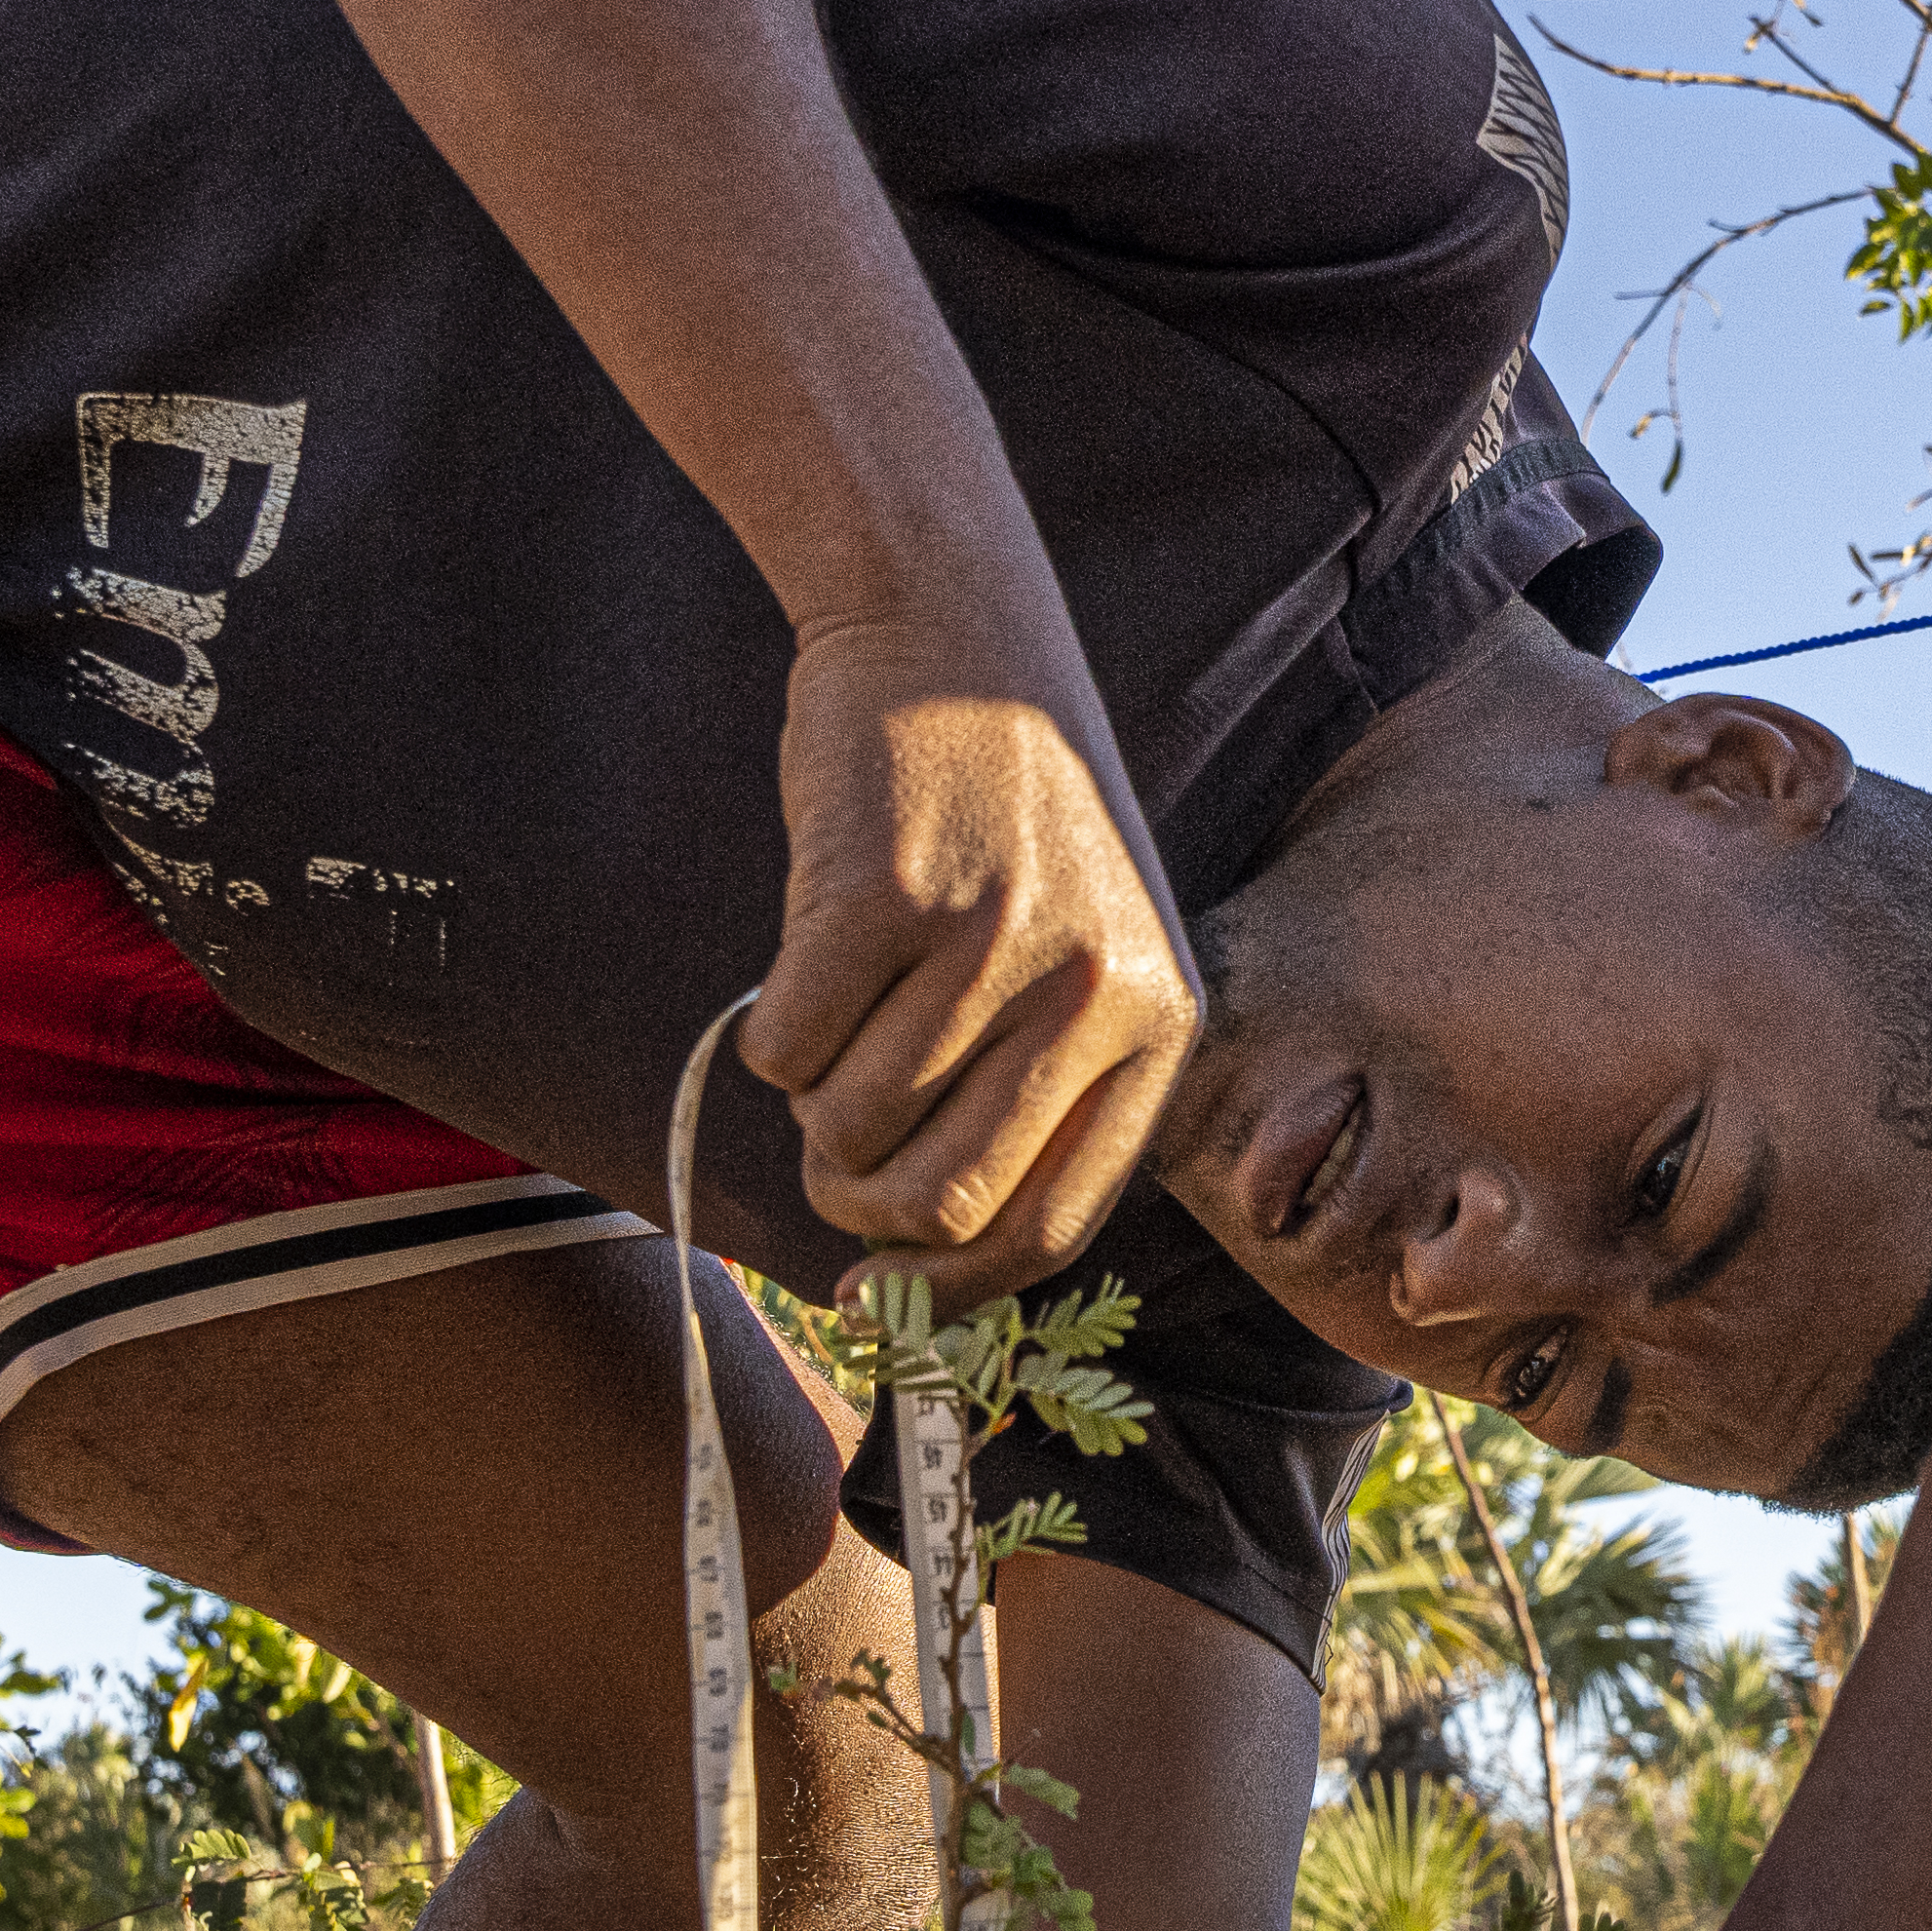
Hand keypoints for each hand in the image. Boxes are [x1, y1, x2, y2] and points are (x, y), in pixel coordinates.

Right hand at [758, 613, 1194, 1286]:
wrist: (956, 632)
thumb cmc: (1012, 816)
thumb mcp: (1088, 949)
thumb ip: (1042, 1091)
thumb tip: (926, 1262)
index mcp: (1157, 1022)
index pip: (1056, 1224)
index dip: (953, 1287)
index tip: (880, 1298)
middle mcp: (1090, 990)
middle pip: (945, 1201)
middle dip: (863, 1206)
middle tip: (830, 1157)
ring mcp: (989, 941)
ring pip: (852, 1128)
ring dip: (815, 1108)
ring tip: (835, 1024)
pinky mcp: (882, 896)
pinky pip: (787, 1050)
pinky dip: (774, 1037)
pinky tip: (807, 960)